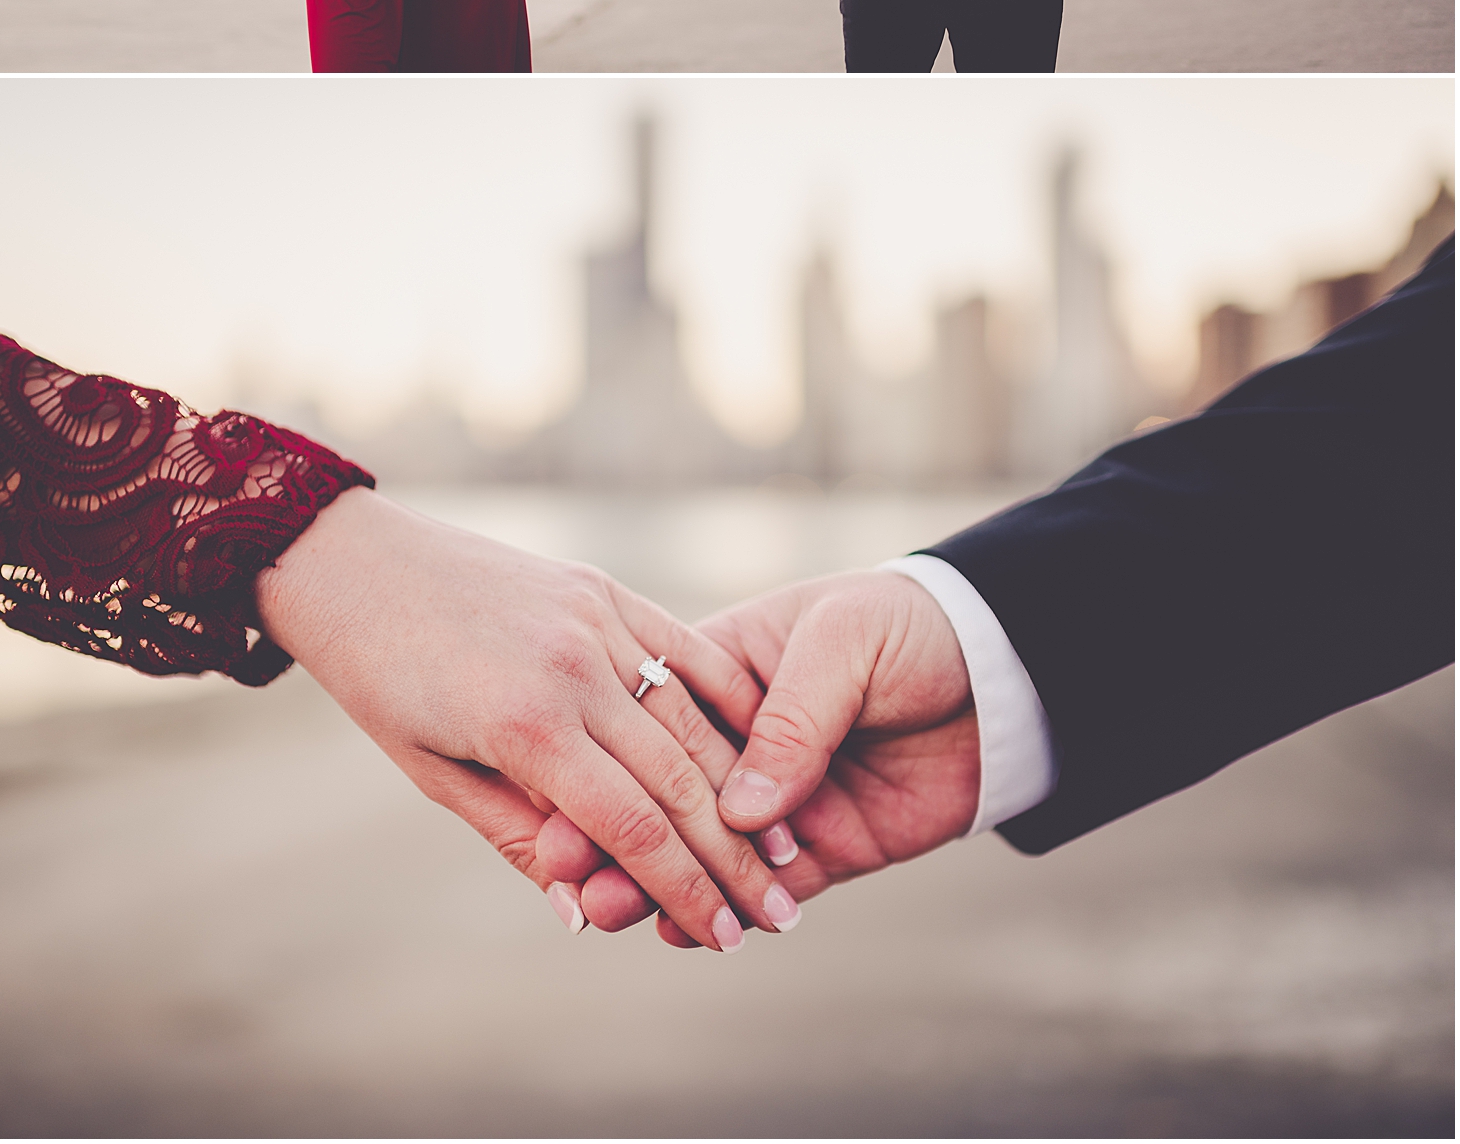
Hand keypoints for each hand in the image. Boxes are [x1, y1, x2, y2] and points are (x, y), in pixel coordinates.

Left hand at [253, 488, 800, 950]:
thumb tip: (582, 914)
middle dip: (733, 857)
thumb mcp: (434, 774)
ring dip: (743, 789)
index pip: (630, 824)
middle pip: (677, 778)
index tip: (727, 938)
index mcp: (525, 724)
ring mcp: (592, 617)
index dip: (685, 887)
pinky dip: (726, 697)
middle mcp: (572, 665)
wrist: (357, 563)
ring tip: (786, 849)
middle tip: (780, 917)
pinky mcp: (599, 586)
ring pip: (690, 716)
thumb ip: (519, 837)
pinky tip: (763, 743)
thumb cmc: (381, 682)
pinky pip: (681, 645)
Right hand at [537, 570, 978, 945]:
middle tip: (566, 877)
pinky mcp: (821, 848)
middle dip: (611, 833)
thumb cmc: (908, 626)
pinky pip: (765, 889)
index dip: (604, 761)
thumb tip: (740, 808)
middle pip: (662, 792)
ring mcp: (778, 799)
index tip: (557, 800)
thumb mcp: (843, 643)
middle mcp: (737, 738)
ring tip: (607, 913)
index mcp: (723, 665)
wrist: (1001, 673)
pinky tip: (679, 931)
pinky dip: (723, 911)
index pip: (651, 720)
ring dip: (654, 882)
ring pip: (702, 849)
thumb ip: (794, 718)